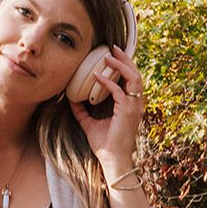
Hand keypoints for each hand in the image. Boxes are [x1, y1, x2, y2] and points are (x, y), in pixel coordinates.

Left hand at [69, 45, 144, 169]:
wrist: (112, 160)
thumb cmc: (105, 144)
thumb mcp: (89, 124)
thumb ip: (82, 112)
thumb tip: (70, 101)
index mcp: (130, 105)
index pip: (131, 80)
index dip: (124, 66)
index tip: (112, 55)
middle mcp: (135, 104)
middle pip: (136, 74)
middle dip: (125, 59)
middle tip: (113, 47)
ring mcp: (134, 107)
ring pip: (134, 78)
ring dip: (122, 65)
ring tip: (109, 55)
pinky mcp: (128, 112)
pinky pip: (120, 91)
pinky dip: (109, 82)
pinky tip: (97, 76)